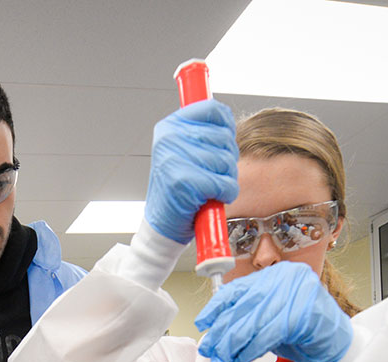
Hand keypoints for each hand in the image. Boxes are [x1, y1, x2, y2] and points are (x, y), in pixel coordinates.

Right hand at [144, 100, 238, 244]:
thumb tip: (225, 116)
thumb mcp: (184, 152)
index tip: (221, 144)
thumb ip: (202, 132)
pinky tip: (211, 198)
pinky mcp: (184, 181)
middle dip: (227, 159)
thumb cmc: (177, 190)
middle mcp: (169, 138)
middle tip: (211, 174)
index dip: (226, 126)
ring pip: (226, 161)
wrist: (160, 226)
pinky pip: (223, 182)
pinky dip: (224, 194)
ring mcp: (175, 159)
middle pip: (224, 137)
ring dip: (226, 178)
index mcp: (169, 126)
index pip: (212, 109)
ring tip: (208, 187)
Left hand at [196, 262, 352, 361]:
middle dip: (222, 331)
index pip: (238, 288)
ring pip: (253, 322)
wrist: (333, 343)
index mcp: (275, 274)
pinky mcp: (304, 314)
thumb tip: (213, 328)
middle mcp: (287, 278)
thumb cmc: (299, 330)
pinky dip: (251, 350)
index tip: (203, 323)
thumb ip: (245, 315)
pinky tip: (240, 359)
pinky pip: (268, 335)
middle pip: (243, 307)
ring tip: (222, 358)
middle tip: (210, 348)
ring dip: (233, 344)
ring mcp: (298, 294)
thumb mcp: (266, 317)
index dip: (216, 307)